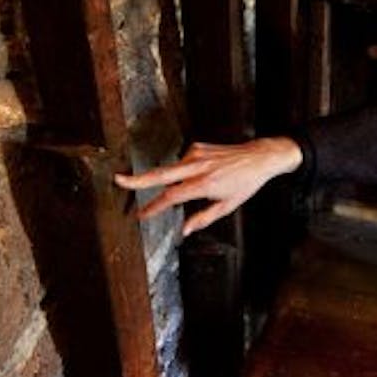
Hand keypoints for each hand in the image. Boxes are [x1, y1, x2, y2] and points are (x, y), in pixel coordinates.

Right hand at [113, 137, 302, 235]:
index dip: (154, 206)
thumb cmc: (245, 183)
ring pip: (171, 170)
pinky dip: (181, 172)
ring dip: (166, 181)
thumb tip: (185, 230)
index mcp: (205, 184)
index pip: (171, 196)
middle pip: (161, 174)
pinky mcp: (197, 147)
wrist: (258, 157)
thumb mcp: (227, 207)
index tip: (141, 214)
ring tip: (180, 190)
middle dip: (137, 178)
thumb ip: (203, 219)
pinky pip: (181, 163)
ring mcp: (196, 154)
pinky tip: (194, 176)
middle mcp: (198, 166)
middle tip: (118, 180)